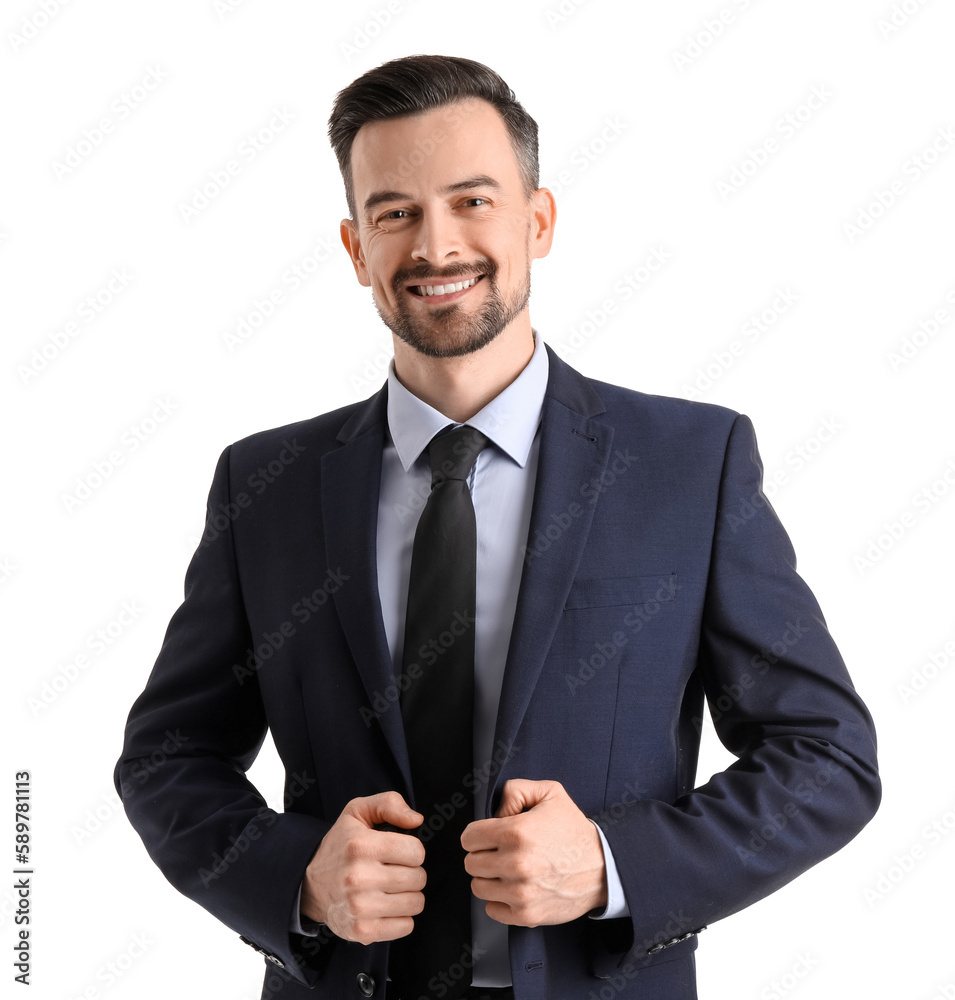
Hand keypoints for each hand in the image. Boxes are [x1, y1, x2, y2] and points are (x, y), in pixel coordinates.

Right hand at [300, 791, 424, 944]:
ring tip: (390, 888)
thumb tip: (417, 820)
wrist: (309, 885)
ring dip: (408, 895)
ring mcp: (360, 908)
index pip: (416, 851)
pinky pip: (406, 926)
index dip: (412, 850)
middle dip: (412, 872)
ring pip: (416, 903)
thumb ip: (389, 804)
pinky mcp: (362, 931)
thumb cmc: (341, 845)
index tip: (398, 852)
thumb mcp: (358, 812)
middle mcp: (359, 877)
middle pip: (418, 878)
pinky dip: (401, 917)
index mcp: (361, 846)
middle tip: (393, 870)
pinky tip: (386, 907)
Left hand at [461, 778, 607, 926]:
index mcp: (517, 832)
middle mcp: (516, 864)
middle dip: (483, 854)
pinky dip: (499, 900)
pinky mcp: (527, 915)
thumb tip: (495, 811)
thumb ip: (516, 790)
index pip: (469, 838)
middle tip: (501, 852)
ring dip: (490, 878)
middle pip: (471, 863)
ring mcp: (521, 893)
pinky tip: (515, 888)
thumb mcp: (550, 793)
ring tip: (508, 870)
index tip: (488, 836)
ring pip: (478, 887)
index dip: (477, 834)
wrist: (603, 867)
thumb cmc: (574, 831)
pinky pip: (491, 910)